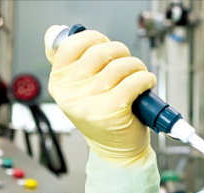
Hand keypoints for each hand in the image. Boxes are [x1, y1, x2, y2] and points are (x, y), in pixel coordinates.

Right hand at [44, 25, 155, 162]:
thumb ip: (68, 62)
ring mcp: (89, 103)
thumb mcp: (78, 89)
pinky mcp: (111, 111)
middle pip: (100, 52)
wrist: (117, 149)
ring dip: (137, 66)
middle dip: (121, 52)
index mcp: (59, 82)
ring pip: (120, 66)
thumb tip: (57, 31)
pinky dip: (145, 78)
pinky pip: (134, 81)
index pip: (70, 45)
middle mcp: (70, 93)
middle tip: (128, 63)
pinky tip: (146, 83)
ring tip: (139, 74)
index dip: (93, 38)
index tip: (105, 45)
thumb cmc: (102, 115)